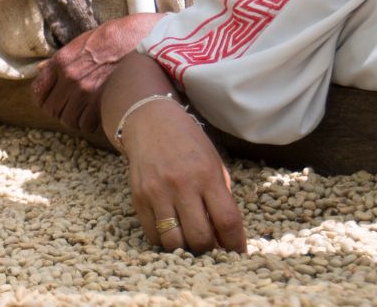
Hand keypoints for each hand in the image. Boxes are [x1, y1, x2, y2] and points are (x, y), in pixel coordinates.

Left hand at [33, 13, 164, 133]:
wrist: (141, 40)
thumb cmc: (114, 38)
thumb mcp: (82, 42)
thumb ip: (60, 59)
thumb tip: (41, 68)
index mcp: (61, 61)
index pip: (38, 91)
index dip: (42, 99)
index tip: (49, 100)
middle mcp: (70, 78)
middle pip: (52, 109)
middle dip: (59, 112)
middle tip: (69, 109)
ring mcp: (85, 92)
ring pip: (68, 120)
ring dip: (74, 119)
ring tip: (84, 113)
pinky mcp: (102, 103)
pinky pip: (86, 125)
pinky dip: (89, 124)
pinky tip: (96, 115)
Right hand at [122, 100, 246, 253]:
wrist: (150, 122)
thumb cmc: (189, 144)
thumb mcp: (214, 163)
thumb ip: (221, 196)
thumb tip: (226, 234)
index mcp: (207, 175)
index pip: (227, 221)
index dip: (235, 244)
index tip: (237, 253)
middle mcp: (182, 185)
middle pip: (200, 237)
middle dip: (209, 250)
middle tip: (211, 247)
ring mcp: (157, 192)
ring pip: (173, 241)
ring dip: (185, 249)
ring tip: (190, 242)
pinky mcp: (138, 198)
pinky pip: (152, 234)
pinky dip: (165, 241)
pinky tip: (172, 232)